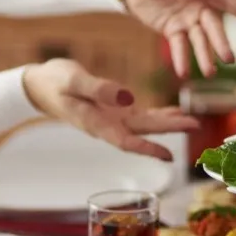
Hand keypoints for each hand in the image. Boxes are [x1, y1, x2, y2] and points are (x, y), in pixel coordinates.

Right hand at [22, 59, 197, 160]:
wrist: (39, 85)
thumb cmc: (53, 82)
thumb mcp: (73, 81)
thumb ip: (99, 90)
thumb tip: (129, 97)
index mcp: (96, 124)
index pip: (126, 141)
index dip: (148, 149)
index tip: (169, 155)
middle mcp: (108, 126)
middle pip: (144, 132)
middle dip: (170, 130)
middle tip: (196, 126)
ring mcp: (112, 119)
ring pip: (146, 125)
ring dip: (169, 123)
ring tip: (192, 121)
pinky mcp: (115, 110)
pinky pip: (142, 115)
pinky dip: (159, 114)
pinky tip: (175, 112)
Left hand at [118, 0, 235, 77]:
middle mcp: (198, 5)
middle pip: (213, 26)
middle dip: (221, 42)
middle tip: (229, 59)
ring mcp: (187, 19)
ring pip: (199, 40)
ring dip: (204, 56)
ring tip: (209, 74)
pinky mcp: (173, 30)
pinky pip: (179, 46)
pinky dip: (181, 59)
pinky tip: (183, 73)